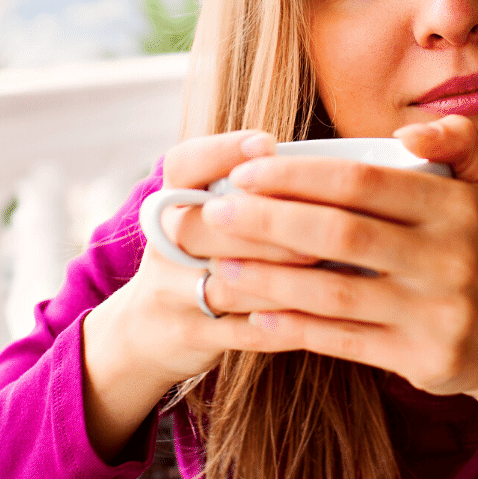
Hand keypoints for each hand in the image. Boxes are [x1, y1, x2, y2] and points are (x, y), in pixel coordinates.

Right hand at [81, 129, 314, 458]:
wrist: (144, 332)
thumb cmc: (200, 260)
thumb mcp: (204, 219)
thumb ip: (249, 193)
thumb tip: (329, 167)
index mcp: (170, 202)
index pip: (183, 164)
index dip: (222, 151)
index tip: (266, 144)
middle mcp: (164, 242)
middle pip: (211, 225)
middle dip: (272, 223)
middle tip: (328, 220)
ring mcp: (171, 292)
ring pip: (230, 282)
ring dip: (285, 275)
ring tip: (332, 266)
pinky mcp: (190, 334)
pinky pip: (242, 331)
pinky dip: (284, 324)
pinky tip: (322, 314)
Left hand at [196, 115, 477, 397]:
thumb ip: (458, 138)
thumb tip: (407, 132)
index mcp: (458, 207)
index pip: (363, 182)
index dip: (298, 175)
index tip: (247, 172)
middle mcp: (450, 258)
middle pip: (341, 234)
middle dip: (270, 221)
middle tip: (219, 213)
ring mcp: (436, 313)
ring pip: (334, 293)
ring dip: (269, 279)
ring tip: (221, 266)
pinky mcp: (420, 359)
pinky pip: (344, 342)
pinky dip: (295, 328)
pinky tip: (255, 314)